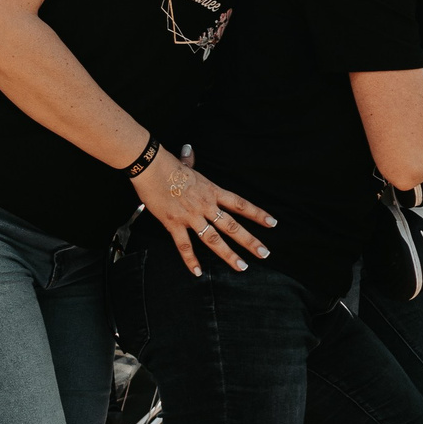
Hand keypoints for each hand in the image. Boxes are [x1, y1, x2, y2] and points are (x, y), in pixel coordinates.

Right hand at [134, 151, 275, 274]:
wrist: (150, 167)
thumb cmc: (167, 165)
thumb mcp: (186, 165)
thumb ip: (190, 162)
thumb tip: (188, 151)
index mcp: (212, 191)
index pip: (240, 204)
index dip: (257, 214)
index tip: (272, 223)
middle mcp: (206, 205)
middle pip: (232, 226)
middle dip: (250, 241)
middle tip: (264, 253)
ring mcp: (191, 216)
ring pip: (213, 239)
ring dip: (228, 254)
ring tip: (242, 266)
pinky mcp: (173, 223)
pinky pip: (184, 246)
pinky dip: (190, 260)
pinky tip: (198, 273)